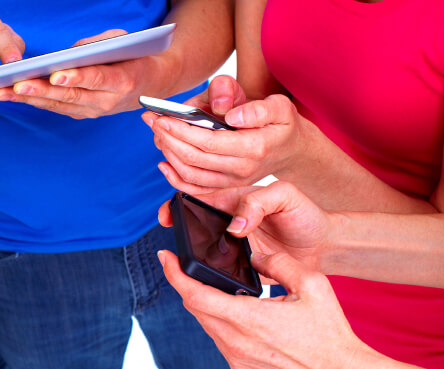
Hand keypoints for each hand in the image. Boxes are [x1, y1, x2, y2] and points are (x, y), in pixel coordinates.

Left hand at [0, 29, 152, 118]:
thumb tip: (65, 55)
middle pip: (70, 96)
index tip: (56, 76)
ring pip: (58, 105)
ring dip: (30, 98)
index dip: (75, 78)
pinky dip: (35, 101)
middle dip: (41, 90)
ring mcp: (94, 111)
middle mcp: (107, 101)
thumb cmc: (134, 57)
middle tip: (18, 84)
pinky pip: (57, 108)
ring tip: (6, 92)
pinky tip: (15, 95)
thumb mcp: (124, 42)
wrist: (149, 85)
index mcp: (121, 81)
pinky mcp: (83, 114)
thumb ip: (96, 45)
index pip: (95, 79)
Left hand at [143, 77, 311, 192]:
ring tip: (157, 132)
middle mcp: (242, 169)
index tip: (162, 117)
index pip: (208, 142)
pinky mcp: (225, 187)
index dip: (180, 131)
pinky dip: (174, 177)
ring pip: (190, 174)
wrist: (291, 149)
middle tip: (152, 120)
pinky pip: (194, 188)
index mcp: (254, 147)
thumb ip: (256, 108)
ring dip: (168, 153)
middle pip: (193, 158)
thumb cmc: (280, 122)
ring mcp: (232, 181)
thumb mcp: (278, 105)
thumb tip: (230, 115)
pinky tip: (163, 161)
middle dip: (168, 138)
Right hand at [158, 181, 331, 271]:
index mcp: (234, 200)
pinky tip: (210, 277)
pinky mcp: (239, 268)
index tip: (168, 214)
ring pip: (202, 250)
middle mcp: (228, 222)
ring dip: (193, 255)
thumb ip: (258, 202)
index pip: (198, 198)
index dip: (178, 204)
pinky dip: (211, 274)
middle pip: (194, 226)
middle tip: (175, 241)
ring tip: (189, 259)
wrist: (325, 247)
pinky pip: (218, 271)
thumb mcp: (285, 195)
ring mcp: (231, 246)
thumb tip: (234, 226)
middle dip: (179, 231)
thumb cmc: (306, 215)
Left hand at [159, 249, 368, 368]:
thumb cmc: (329, 331)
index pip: (196, 294)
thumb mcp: (312, 284)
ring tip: (214, 283)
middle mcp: (235, 341)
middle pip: (195, 306)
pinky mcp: (240, 366)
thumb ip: (279, 263)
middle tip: (187, 263)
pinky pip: (218, 337)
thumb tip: (255, 256)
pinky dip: (218, 319)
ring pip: (205, 322)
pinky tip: (233, 309)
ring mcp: (235, 356)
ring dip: (204, 302)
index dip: (175, 274)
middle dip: (188, 282)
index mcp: (248, 318)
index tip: (165, 256)